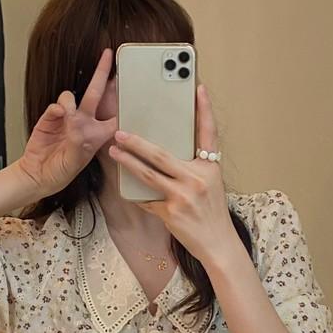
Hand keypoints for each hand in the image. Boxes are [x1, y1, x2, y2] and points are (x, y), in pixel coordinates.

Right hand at [19, 48, 118, 196]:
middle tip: (107, 55)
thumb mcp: (74, 161)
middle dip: (102, 72)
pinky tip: (58, 114)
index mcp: (97, 134)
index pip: (114, 115)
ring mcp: (67, 117)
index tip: (129, 82)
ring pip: (72, 96)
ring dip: (70, 102)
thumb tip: (73, 119)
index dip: (123, 100)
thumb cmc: (61, 171)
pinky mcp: (51, 116)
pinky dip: (57, 107)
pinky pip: (57, 104)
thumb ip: (75, 139)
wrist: (38, 174)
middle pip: (96, 93)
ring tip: (66, 116)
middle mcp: (84, 122)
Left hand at [109, 83, 234, 269]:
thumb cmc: (213, 212)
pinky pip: (147, 199)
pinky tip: (123, 184)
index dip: (204, 109)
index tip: (198, 88)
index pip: (208, 133)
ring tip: (114, 151)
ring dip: (127, 162)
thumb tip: (170, 149)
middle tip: (121, 131)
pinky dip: (135, 192)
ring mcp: (183, 197)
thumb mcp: (211, 183)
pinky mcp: (171, 213)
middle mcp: (197, 179)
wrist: (218, 244)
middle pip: (161, 154)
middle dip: (138, 142)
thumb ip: (194, 166)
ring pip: (148, 174)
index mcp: (209, 168)